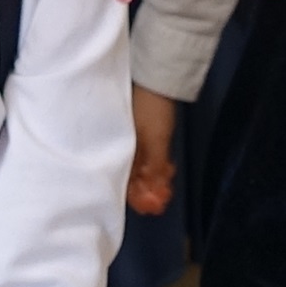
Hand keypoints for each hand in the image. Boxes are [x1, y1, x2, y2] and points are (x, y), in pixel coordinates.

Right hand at [127, 88, 181, 221]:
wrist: (158, 78)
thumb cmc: (152, 109)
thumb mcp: (156, 141)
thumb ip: (154, 169)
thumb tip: (152, 196)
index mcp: (117, 150)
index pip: (123, 184)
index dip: (139, 199)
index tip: (154, 208)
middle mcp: (120, 147)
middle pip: (131, 179)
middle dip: (148, 191)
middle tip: (164, 198)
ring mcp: (131, 140)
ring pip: (139, 169)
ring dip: (154, 180)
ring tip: (168, 183)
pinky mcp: (140, 134)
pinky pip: (146, 158)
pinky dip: (156, 166)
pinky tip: (167, 169)